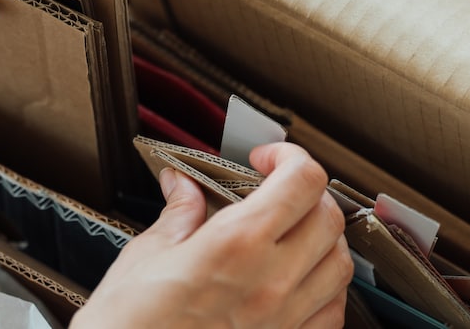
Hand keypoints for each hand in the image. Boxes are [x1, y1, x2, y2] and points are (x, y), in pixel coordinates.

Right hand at [74, 143, 351, 328]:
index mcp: (236, 245)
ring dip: (324, 239)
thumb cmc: (128, 328)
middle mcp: (271, 282)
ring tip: (293, 233)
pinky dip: (325, 288)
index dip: (289, 157)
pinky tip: (299, 282)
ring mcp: (284, 320)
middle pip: (329, 217)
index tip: (265, 160)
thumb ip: (178, 215)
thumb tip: (184, 187)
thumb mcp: (145, 257)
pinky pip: (332, 313)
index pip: (302, 181)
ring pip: (341, 264)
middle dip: (308, 193)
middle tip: (277, 191)